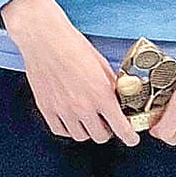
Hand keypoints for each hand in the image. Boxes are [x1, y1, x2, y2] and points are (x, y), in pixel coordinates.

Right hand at [2, 0, 138, 144]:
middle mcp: (83, 106)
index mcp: (101, 95)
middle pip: (101, 136)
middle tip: (107, 122)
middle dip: (108, 131)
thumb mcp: (102, 65)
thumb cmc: (72, 45)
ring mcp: (63, 109)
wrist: (45, 39)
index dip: (129, 137)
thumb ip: (112, 85)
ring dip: (87, 131)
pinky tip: (70, 120)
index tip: (130, 138)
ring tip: (87, 120)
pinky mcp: (46, 107)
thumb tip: (119, 97)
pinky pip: (59, 130)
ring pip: (80, 136)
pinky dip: (67, 129)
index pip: (121, 128)